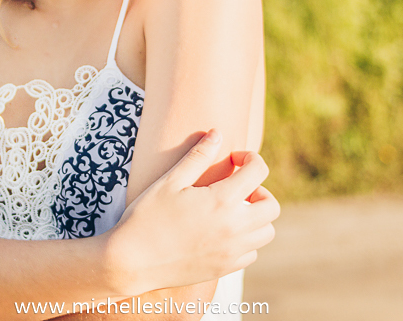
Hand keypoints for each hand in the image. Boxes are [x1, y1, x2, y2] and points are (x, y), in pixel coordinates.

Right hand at [106, 129, 279, 295]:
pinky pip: (251, 253)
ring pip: (266, 232)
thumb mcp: (170, 181)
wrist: (130, 261)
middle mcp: (234, 228)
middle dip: (259, 189)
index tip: (233, 159)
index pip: (258, 171)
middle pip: (271, 206)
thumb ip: (198, 156)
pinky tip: (223, 231)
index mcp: (222, 201)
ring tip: (231, 209)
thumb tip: (217, 132)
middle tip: (236, 187)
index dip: (249, 158)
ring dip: (256, 216)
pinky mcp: (224, 269)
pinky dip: (246, 240)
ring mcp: (231, 251)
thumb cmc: (147, 216)